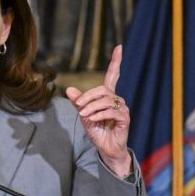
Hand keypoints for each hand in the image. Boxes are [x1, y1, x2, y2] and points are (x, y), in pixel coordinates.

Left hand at [65, 45, 131, 176]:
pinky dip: (99, 114)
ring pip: (106, 100)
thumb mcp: (84, 115)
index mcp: (108, 96)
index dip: (116, 61)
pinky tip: (92, 120)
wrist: (106, 148)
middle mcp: (117, 99)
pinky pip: (111, 111)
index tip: (119, 47)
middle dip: (88, 97)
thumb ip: (78, 102)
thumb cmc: (97, 131)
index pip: (113, 75)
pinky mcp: (125, 118)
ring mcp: (123, 108)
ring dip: (92, 108)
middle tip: (78, 107)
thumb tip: (68, 89)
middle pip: (103, 89)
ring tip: (84, 116)